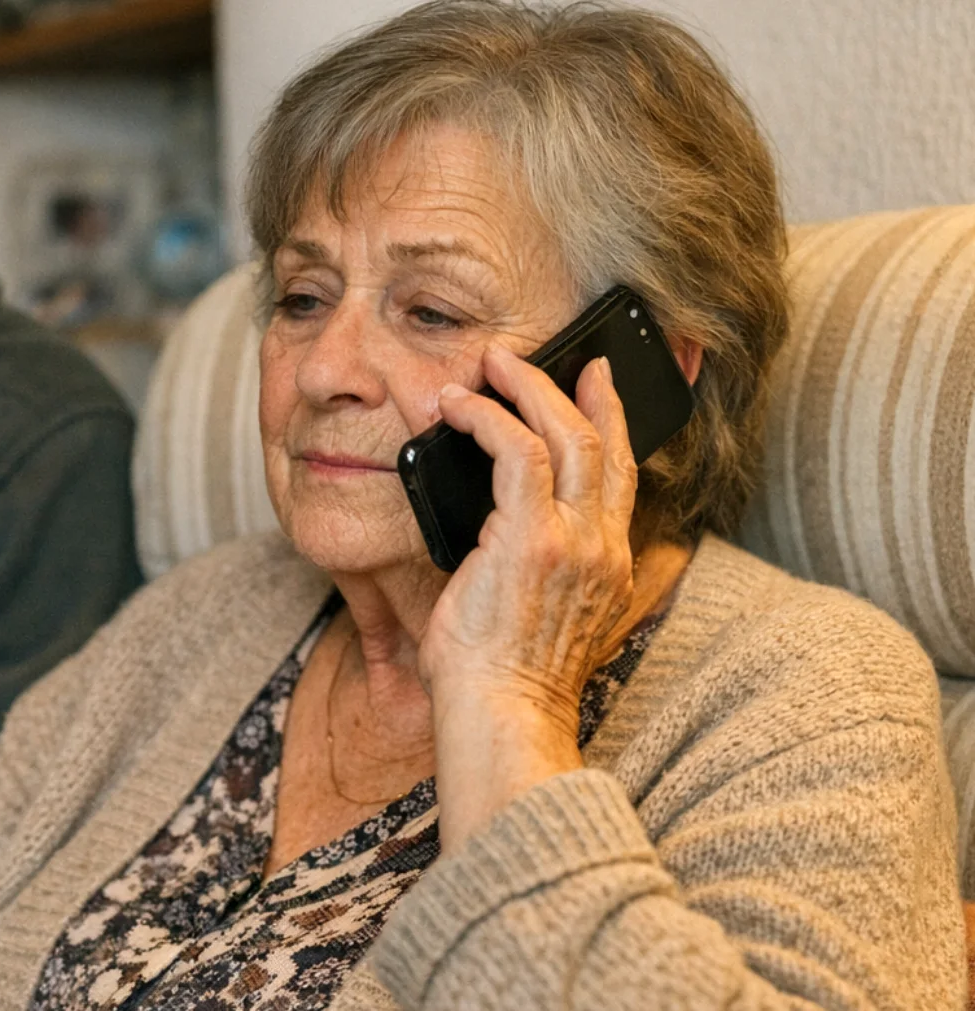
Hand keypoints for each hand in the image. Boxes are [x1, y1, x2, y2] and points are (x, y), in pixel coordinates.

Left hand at [419, 345, 637, 852]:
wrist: (502, 715)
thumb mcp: (543, 616)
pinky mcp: (532, 539)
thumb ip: (545, 570)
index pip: (624, 476)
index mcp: (611, 566)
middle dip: (571, 389)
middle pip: (603, 443)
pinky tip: (459, 409)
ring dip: (525, 390)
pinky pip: (516, 452)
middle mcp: (604, 548)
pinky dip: (488, 419)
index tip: (596, 384)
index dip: (613, 422)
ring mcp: (574, 542)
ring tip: (489, 366)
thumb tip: (505, 530)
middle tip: (535, 357)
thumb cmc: (503, 677)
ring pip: (565, 437)